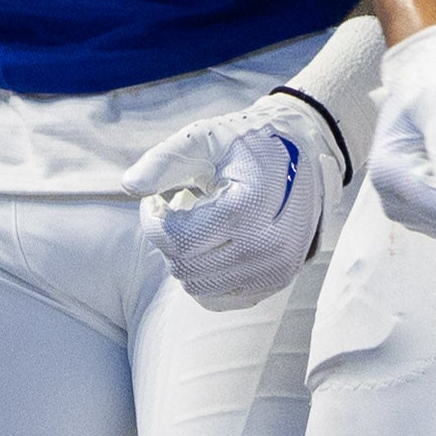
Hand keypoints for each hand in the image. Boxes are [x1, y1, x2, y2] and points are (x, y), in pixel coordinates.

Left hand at [127, 90, 348, 311]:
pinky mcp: (276, 282)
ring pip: (198, 286)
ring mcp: (275, 270)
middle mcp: (267, 247)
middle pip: (184, 267)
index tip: (156, 200)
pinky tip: (214, 243)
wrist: (306, 151)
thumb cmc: (247, 142)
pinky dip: (206, 275)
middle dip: (168, 239)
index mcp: (249, 208)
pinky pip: (220, 298)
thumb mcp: (204, 137)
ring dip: (187, 257)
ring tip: (201, 223)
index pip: (176, 240)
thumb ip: (165, 160)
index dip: (153, 220)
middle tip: (179, 208)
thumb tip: (129, 185)